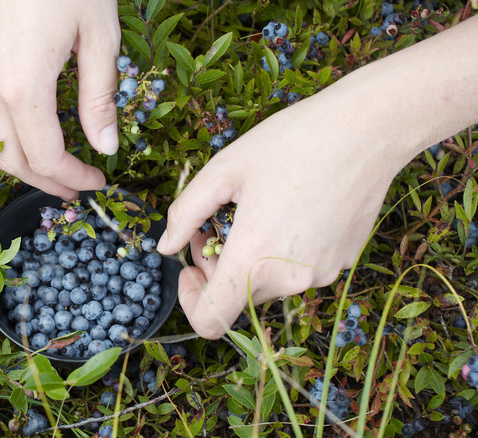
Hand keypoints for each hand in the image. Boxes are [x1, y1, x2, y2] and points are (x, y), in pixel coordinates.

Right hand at [0, 0, 120, 199]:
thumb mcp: (99, 37)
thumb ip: (100, 98)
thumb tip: (105, 145)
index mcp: (22, 85)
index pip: (46, 156)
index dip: (73, 179)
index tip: (98, 182)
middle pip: (9, 159)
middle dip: (45, 181)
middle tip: (77, 186)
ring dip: (22, 161)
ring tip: (55, 166)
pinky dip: (5, 133)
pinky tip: (31, 129)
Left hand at [156, 85, 407, 338]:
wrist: (368, 129)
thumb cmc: (292, 142)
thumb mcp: (223, 171)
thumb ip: (185, 214)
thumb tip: (164, 248)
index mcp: (254, 259)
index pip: (210, 321)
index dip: (190, 301)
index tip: (190, 266)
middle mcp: (290, 278)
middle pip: (237, 297)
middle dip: (217, 266)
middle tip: (217, 219)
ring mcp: (321, 274)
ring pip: (267, 284)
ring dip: (249, 259)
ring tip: (253, 210)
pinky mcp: (342, 263)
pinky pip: (297, 271)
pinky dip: (281, 252)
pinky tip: (288, 209)